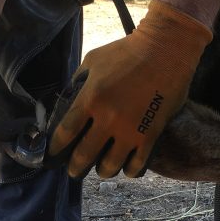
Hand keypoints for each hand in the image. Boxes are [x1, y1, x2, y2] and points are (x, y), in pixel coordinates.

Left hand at [48, 1, 211, 177]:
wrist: (166, 49)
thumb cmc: (127, 51)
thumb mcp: (93, 60)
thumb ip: (79, 82)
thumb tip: (69, 101)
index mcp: (90, 98)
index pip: (65, 133)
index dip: (56, 148)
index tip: (53, 153)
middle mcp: (108, 118)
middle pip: (84, 156)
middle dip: (75, 168)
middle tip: (74, 171)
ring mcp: (130, 129)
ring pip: (110, 166)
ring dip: (102, 170)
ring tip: (101, 169)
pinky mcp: (150, 134)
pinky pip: (136, 164)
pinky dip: (128, 170)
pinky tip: (126, 167)